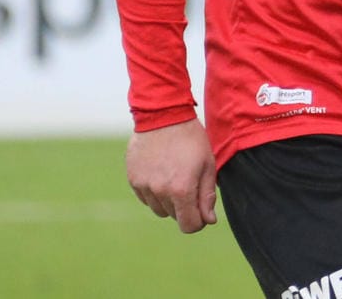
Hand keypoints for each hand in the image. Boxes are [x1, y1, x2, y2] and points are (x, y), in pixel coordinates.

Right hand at [126, 118, 217, 233]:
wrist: (163, 115)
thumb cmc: (191, 139)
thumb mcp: (207, 165)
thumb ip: (207, 196)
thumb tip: (208, 221)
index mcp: (182, 190)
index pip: (189, 226)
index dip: (198, 222)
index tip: (202, 212)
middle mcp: (160, 191)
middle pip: (174, 216)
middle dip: (185, 207)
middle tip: (190, 183)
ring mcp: (144, 186)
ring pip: (159, 209)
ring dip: (168, 200)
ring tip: (175, 175)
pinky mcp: (133, 179)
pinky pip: (145, 198)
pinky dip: (154, 192)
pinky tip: (161, 172)